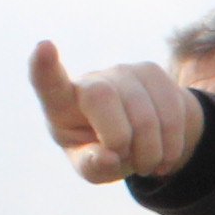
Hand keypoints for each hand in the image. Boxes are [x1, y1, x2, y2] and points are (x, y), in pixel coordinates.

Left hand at [27, 44, 207, 183]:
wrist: (141, 138)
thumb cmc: (104, 153)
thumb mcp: (92, 168)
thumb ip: (93, 165)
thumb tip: (108, 156)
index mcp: (62, 105)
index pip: (48, 83)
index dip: (44, 67)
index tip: (43, 47)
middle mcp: (90, 81)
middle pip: (102, 97)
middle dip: (119, 137)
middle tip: (124, 160)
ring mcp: (122, 72)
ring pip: (142, 112)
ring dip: (150, 151)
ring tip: (147, 165)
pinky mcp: (151, 72)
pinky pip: (170, 111)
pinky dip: (171, 144)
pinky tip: (165, 156)